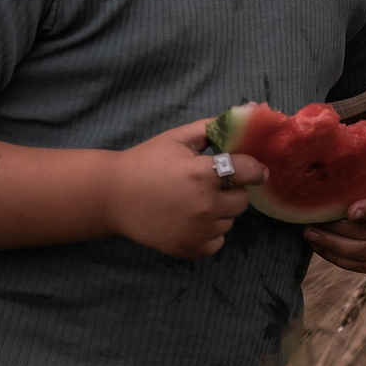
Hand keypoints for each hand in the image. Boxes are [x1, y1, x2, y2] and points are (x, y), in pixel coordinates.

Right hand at [104, 120, 265, 258]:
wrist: (113, 196)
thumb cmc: (146, 161)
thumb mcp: (178, 137)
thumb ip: (213, 128)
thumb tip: (247, 117)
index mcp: (204, 174)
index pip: (250, 171)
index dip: (253, 167)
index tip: (250, 169)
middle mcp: (205, 206)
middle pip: (243, 199)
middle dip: (232, 190)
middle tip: (209, 184)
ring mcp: (197, 231)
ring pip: (229, 221)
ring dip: (220, 211)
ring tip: (194, 201)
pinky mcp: (188, 249)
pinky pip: (217, 241)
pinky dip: (210, 232)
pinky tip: (191, 220)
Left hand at [304, 157, 365, 273]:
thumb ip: (363, 168)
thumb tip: (328, 160)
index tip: (349, 211)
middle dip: (337, 231)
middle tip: (312, 223)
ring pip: (363, 254)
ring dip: (333, 246)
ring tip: (310, 234)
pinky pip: (361, 266)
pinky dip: (337, 258)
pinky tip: (319, 246)